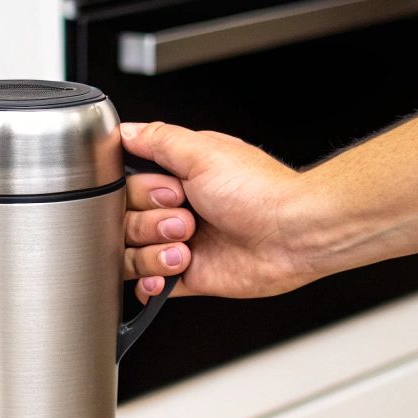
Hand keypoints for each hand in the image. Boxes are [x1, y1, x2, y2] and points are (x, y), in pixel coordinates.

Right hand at [121, 122, 316, 299]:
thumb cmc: (260, 191)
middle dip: (150, 224)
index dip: (140, 192)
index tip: (168, 190)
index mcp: (177, 176)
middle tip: (186, 218)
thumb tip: (126, 131)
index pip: (126, 186)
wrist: (293, 235)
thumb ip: (158, 139)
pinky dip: (151, 283)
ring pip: (131, 254)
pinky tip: (169, 272)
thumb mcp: (203, 151)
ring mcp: (179, 244)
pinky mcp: (187, 275)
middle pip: (124, 221)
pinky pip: (149, 286)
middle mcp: (175, 209)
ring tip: (186, 247)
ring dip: (152, 254)